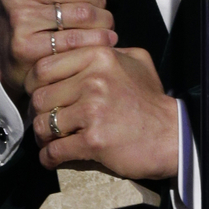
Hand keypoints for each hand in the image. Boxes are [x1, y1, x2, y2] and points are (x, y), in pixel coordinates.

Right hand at [0, 0, 124, 107]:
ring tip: (102, 28)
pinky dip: (97, 41)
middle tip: (101, 13)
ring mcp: (19, 18)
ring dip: (103, 22)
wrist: (9, 58)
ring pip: (84, 13)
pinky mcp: (26, 46)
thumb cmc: (34, 18)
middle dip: (100, 2)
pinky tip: (101, 42)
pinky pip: (77, 39)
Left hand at [27, 45, 178, 182]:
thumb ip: (108, 51)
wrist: (173, 136)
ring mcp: (93, 111)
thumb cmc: (152, 101)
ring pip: (43, 124)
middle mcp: (94, 80)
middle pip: (40, 97)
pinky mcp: (94, 140)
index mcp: (99, 57)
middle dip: (38, 113)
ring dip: (42, 137)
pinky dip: (49, 158)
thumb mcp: (136, 61)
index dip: (34, 85)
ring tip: (49, 141)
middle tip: (44, 122)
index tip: (39, 97)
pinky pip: (55, 150)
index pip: (44, 67)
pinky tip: (52, 159)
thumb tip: (81, 49)